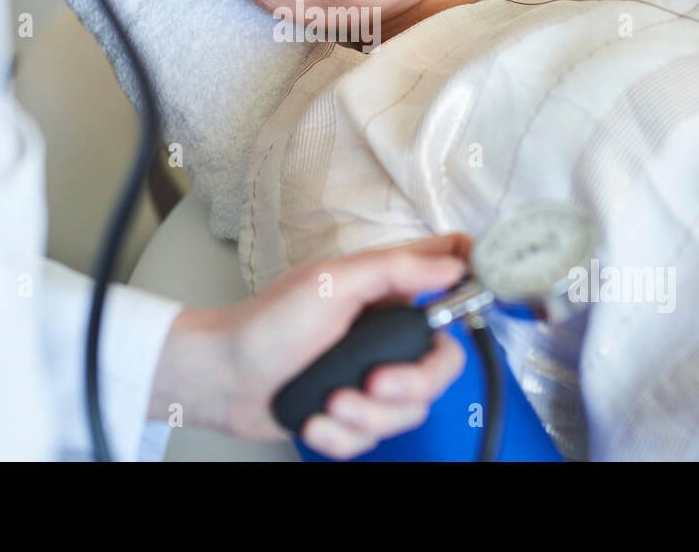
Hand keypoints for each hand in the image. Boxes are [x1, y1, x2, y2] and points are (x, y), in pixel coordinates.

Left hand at [150, 234, 470, 458]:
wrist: (223, 379)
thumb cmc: (267, 322)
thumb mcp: (333, 282)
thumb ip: (395, 270)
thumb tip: (453, 263)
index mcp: (388, 291)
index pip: (449, 273)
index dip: (473, 281)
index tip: (475, 298)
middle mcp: (387, 332)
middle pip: (443, 364)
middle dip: (411, 385)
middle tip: (375, 385)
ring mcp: (373, 375)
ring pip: (411, 409)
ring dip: (367, 416)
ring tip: (329, 405)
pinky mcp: (356, 414)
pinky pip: (375, 437)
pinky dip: (342, 436)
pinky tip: (314, 421)